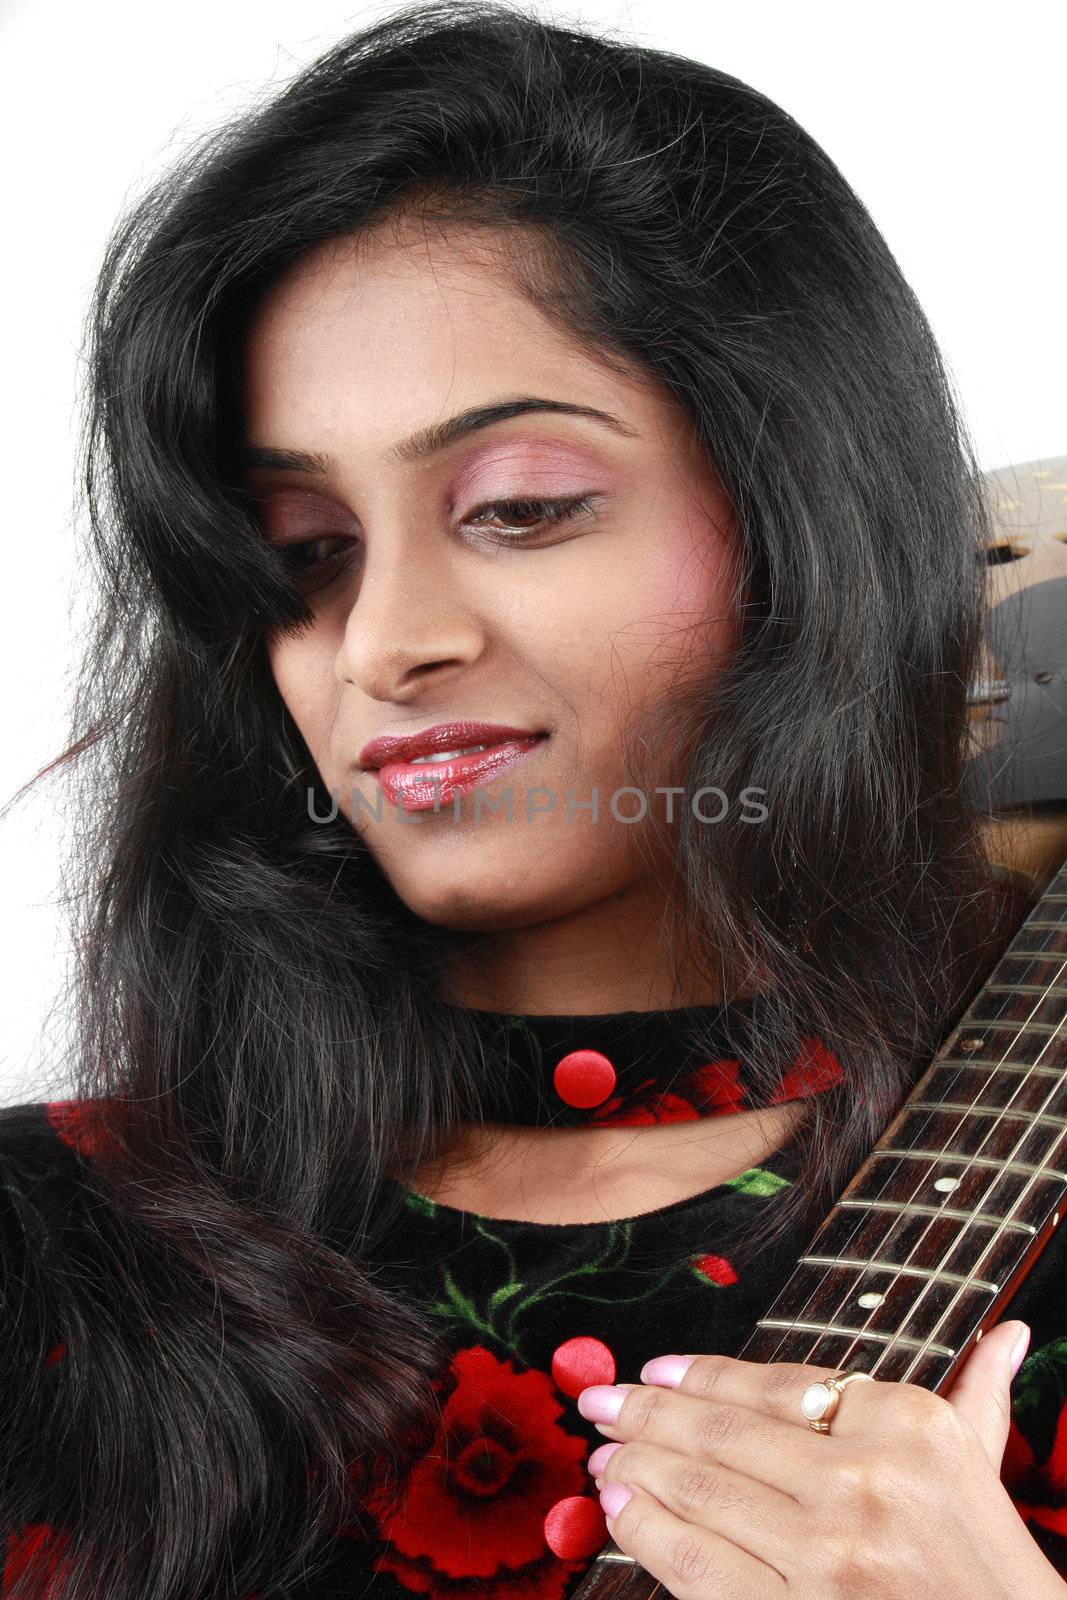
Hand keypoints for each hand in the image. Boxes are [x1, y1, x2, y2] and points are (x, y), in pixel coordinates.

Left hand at [576, 1320, 1066, 1598]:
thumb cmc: (985, 1560)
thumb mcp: (980, 1465)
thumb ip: (977, 1393)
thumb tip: (1008, 1335)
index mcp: (903, 1423)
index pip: (774, 1385)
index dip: (699, 1375)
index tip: (653, 1371)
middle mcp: (861, 1479)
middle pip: (722, 1436)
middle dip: (644, 1417)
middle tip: (598, 1405)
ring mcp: (827, 1554)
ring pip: (701, 1496)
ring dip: (635, 1472)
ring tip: (602, 1459)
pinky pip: (701, 1568)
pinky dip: (649, 1536)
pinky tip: (623, 1515)